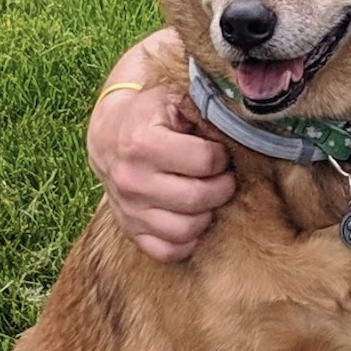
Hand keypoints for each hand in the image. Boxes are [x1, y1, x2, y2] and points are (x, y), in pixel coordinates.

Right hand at [87, 80, 234, 261]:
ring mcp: (128, 209)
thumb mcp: (173, 99)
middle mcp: (131, 180)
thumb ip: (205, 109)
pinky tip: (192, 217)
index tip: (217, 151)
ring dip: (207, 213)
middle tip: (222, 176)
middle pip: (199, 198)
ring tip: (207, 194)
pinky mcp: (130, 231)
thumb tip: (241, 127)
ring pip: (186, 229)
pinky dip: (187, 240)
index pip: (206, 162)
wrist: (109, 136)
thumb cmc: (151, 115)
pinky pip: (167, 251)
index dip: (221, 156)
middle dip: (221, 186)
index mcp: (141, 143)